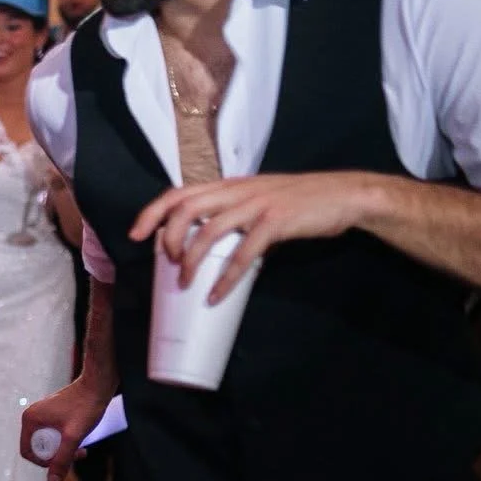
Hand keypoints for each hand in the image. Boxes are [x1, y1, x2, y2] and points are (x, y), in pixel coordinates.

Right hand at [19, 375, 115, 480]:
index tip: (62, 462)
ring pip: (48, 441)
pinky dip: (65, 439)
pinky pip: (54, 433)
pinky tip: (80, 438)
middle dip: (56, 456)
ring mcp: (42, 413)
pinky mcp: (52, 412)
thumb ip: (62, 459)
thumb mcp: (74, 437)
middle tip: (77, 455)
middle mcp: (32, 415)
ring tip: (81, 449)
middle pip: (39, 447)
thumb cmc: (86, 407)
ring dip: (63, 449)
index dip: (43, 463)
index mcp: (30, 419)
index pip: (28, 451)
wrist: (98, 384)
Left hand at [131, 172, 372, 304]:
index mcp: (230, 185)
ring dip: (191, 261)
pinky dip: (226, 278)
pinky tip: (216, 295)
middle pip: (185, 209)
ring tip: (185, 284)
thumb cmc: (301, 202)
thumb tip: (208, 244)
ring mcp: (257, 204)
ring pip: (208, 231)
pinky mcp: (276, 222)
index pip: (180, 192)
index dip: (152, 212)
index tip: (135, 234)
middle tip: (165, 264)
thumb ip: (234, 214)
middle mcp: (238, 190)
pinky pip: (243, 254)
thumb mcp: (259, 199)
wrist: (346, 195)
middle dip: (166, 238)